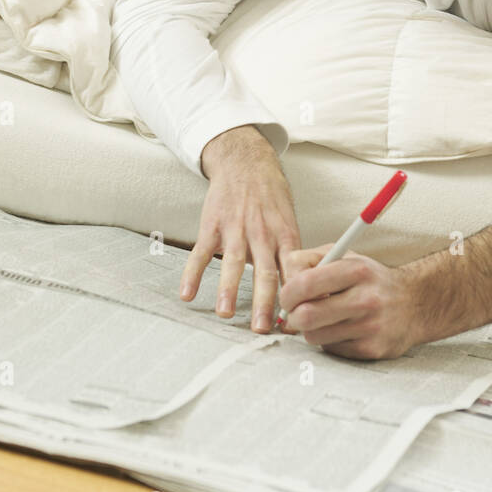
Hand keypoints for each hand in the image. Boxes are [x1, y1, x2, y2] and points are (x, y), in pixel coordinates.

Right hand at [180, 127, 300, 332]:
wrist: (245, 163)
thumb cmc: (271, 198)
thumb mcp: (289, 222)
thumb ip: (291, 257)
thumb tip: (304, 294)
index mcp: (285, 236)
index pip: (293, 270)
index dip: (295, 295)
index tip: (296, 322)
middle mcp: (262, 233)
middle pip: (265, 271)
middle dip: (264, 301)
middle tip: (262, 328)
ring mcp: (236, 228)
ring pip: (233, 262)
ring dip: (228, 289)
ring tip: (225, 314)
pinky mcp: (213, 225)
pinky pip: (201, 252)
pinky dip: (192, 274)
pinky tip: (187, 294)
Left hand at [278, 245, 423, 359]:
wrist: (415, 303)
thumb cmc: (370, 279)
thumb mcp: (345, 256)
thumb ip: (310, 260)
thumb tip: (283, 279)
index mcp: (356, 270)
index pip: (306, 284)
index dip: (287, 293)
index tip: (287, 297)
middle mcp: (365, 299)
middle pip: (306, 316)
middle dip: (292, 316)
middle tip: (295, 313)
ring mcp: (370, 327)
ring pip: (314, 336)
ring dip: (310, 330)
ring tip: (322, 319)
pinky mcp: (372, 350)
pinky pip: (331, 349)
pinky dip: (329, 340)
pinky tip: (341, 329)